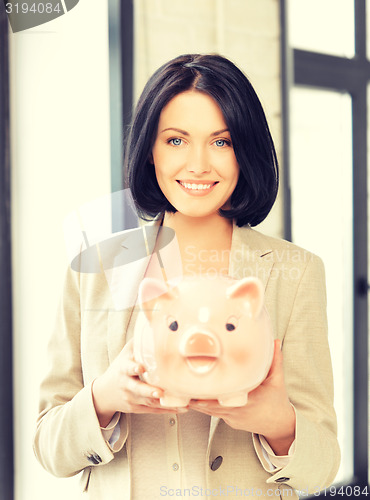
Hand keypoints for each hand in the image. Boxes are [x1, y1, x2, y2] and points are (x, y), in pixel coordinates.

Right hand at [92, 338, 186, 426]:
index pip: (127, 368)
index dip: (133, 368)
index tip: (140, 367)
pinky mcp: (137, 408)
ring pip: (148, 403)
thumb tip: (154, 324)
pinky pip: (153, 411)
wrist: (105, 393)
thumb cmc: (119, 368)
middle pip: (137, 389)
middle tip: (159, 392)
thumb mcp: (125, 354)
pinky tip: (182, 409)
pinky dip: (168, 410)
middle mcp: (126, 385)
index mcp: (123, 369)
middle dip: (148, 391)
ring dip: (164, 403)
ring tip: (180, 403)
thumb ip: (138, 342)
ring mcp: (131, 398)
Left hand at [188, 339, 295, 454]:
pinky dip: (201, 406)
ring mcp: (231, 417)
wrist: (279, 425)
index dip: (211, 392)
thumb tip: (275, 341)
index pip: (227, 397)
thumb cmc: (276, 401)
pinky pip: (212, 413)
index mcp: (250, 400)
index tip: (199, 385)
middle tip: (181, 385)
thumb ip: (275, 360)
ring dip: (195, 401)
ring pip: (208, 410)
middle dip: (196, 396)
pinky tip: (190, 397)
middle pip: (211, 405)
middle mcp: (238, 410)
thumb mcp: (277, 380)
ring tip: (180, 390)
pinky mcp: (228, 420)